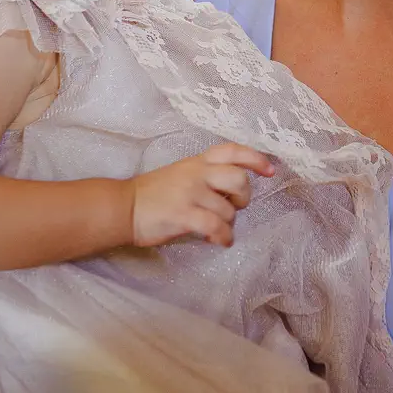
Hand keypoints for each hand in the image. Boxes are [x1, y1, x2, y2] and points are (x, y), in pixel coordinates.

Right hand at [131, 144, 273, 248]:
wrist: (124, 207)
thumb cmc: (153, 193)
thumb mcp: (181, 174)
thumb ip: (206, 176)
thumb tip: (233, 192)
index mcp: (197, 161)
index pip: (232, 150)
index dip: (255, 158)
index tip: (269, 170)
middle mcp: (196, 173)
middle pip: (238, 178)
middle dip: (244, 196)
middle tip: (235, 206)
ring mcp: (190, 193)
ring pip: (228, 209)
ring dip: (228, 223)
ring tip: (217, 228)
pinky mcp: (183, 215)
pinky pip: (215, 226)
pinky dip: (223, 237)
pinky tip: (220, 241)